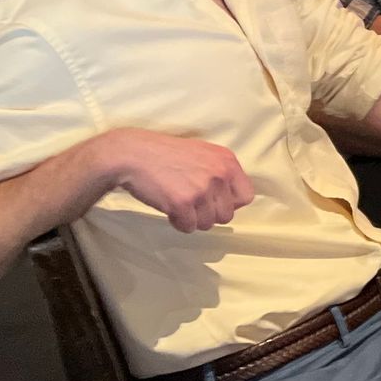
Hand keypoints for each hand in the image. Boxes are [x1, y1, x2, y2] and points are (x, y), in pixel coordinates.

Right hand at [95, 129, 254, 233]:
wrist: (133, 154)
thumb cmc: (165, 154)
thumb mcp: (202, 153)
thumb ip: (219, 173)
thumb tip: (231, 201)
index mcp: (227, 161)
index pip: (246, 196)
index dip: (229, 204)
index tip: (213, 202)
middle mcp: (219, 174)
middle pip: (226, 215)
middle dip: (208, 214)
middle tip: (191, 204)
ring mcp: (202, 189)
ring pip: (207, 224)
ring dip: (192, 219)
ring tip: (178, 203)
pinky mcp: (183, 203)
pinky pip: (188, 227)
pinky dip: (178, 223)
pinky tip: (169, 208)